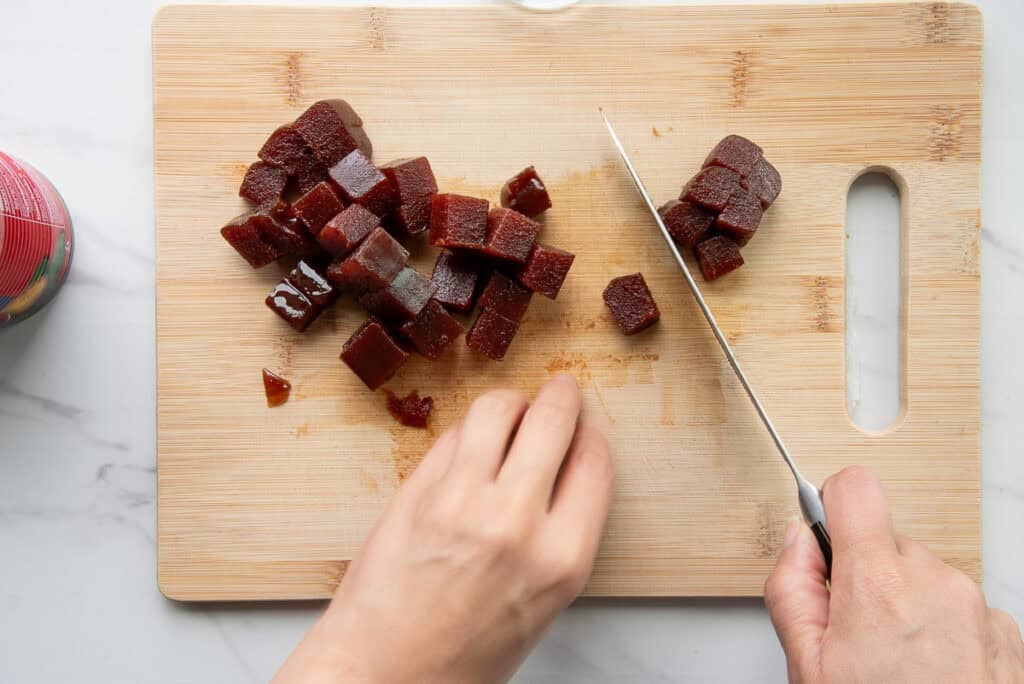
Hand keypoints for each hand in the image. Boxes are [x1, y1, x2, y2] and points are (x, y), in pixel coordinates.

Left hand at [275, 374, 613, 683]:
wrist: (387, 673)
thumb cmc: (465, 654)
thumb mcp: (542, 603)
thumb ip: (562, 533)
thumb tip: (565, 469)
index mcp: (562, 559)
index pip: (594, 462)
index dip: (591, 434)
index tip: (585, 427)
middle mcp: (517, 523)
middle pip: (553, 420)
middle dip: (561, 396)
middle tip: (559, 389)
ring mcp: (461, 501)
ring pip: (497, 409)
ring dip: (511, 401)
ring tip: (511, 409)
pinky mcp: (416, 491)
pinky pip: (452, 434)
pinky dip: (467, 429)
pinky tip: (470, 442)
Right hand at [765, 466, 1023, 682]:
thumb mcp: (806, 668)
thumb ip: (791, 590)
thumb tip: (798, 544)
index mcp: (879, 584)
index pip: (854, 487)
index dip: (831, 506)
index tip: (827, 539)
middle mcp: (936, 582)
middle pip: (887, 542)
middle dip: (866, 575)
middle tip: (856, 636)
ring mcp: (978, 607)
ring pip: (925, 576)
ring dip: (907, 605)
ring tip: (897, 664)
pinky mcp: (1006, 632)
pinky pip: (960, 606)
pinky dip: (942, 630)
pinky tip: (930, 674)